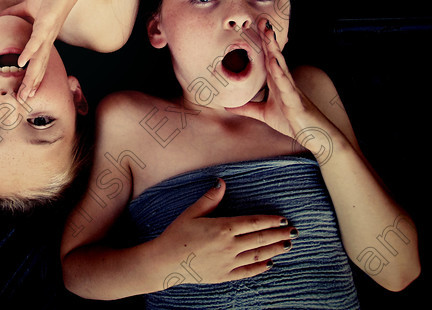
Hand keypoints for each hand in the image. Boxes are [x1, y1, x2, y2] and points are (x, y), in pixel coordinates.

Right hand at [0, 0, 86, 100]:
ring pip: (39, 59)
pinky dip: (30, 51)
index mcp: (44, 37)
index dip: (31, 78)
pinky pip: (37, 38)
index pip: (37, 62)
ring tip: (25, 92)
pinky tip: (22, 62)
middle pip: (39, 67)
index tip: (24, 94)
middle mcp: (48, 38)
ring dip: (32, 76)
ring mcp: (49, 31)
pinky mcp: (47, 21)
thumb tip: (0, 17)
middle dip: (31, 85)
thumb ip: (16, 13)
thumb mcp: (30, 6)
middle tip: (23, 102)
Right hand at [154, 178, 296, 284]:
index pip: (253, 223)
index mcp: (222, 228)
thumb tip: (222, 183)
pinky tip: (269, 263)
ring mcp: (228, 263)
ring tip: (287, 246)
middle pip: (260, 239)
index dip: (270, 221)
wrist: (165, 262)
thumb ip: (210, 199)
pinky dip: (260, 267)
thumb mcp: (191, 213)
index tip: (283, 219)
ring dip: (274, 250)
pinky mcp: (224, 276)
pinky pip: (247, 272)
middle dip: (279, 234)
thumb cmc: (176, 234)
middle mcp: (229, 246)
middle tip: (294, 232)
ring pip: (258, 255)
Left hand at [226, 19, 321, 138]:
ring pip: (281, 65)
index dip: (262, 44)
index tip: (255, 27)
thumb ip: (247, 108)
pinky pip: (287, 85)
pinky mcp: (296, 101)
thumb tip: (228, 106)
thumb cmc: (291, 122)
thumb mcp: (263, 114)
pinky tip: (274, 64)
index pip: (268, 58)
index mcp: (277, 82)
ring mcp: (291, 89)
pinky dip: (280, 74)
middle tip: (262, 20)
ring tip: (268, 34)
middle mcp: (284, 81)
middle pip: (275, 56)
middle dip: (269, 38)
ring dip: (274, 49)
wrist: (313, 135)